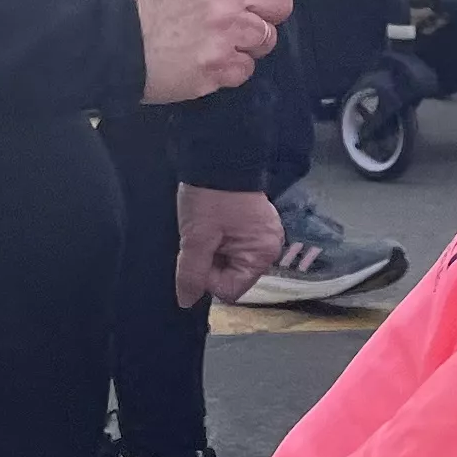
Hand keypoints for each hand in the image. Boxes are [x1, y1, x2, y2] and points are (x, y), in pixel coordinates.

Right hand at [132, 0, 293, 101]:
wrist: (118, 39)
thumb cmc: (157, 1)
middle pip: (282, 4)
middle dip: (263, 14)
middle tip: (233, 19)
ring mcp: (225, 29)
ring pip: (267, 39)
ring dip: (246, 44)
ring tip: (215, 39)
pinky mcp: (219, 64)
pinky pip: (247, 69)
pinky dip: (230, 68)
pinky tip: (207, 57)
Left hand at [174, 183, 285, 305]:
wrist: (218, 155)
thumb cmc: (211, 196)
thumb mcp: (196, 238)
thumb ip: (191, 273)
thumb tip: (187, 301)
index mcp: (262, 254)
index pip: (230, 290)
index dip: (209, 278)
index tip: (199, 254)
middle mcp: (269, 248)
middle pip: (232, 276)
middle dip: (211, 263)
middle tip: (202, 238)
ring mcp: (263, 235)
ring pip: (230, 261)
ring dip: (214, 251)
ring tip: (207, 228)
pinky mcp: (255, 225)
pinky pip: (234, 245)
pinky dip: (219, 239)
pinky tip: (213, 224)